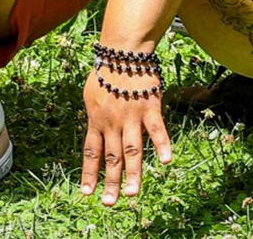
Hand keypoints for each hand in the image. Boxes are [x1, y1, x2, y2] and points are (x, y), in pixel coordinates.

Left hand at [80, 63, 173, 204]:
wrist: (122, 50)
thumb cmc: (106, 71)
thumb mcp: (91, 95)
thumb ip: (96, 118)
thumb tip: (96, 138)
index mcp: (96, 119)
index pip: (91, 151)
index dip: (89, 172)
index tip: (87, 192)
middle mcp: (112, 121)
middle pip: (111, 156)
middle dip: (110, 181)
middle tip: (109, 202)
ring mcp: (131, 115)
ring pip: (132, 149)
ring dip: (132, 173)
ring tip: (132, 193)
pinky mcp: (150, 107)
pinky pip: (157, 129)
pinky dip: (162, 145)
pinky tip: (165, 162)